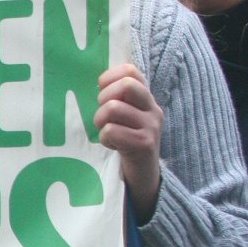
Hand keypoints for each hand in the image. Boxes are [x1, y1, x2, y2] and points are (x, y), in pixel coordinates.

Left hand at [95, 63, 162, 221]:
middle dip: (104, 98)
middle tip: (103, 116)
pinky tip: (112, 145)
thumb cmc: (126, 141)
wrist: (143, 175)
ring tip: (106, 132)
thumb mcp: (124, 116)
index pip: (130, 70)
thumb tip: (95, 81)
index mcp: (146, 98)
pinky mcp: (144, 144)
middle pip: (126, 85)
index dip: (109, 77)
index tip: (101, 92)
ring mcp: (151, 126)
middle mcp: (153, 109)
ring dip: (101, 121)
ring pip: (113, 108)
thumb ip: (116, 98)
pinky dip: (105, 139)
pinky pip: (112, 131)